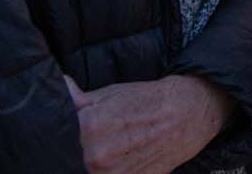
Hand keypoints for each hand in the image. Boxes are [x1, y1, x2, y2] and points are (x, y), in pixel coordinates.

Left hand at [65, 74, 233, 173]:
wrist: (189, 114)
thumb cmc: (149, 100)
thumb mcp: (111, 93)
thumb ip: (78, 99)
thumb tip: (61, 86)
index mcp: (90, 127)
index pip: (66, 134)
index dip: (78, 130)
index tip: (90, 127)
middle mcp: (98, 156)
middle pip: (80, 154)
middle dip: (89, 146)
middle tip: (111, 134)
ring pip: (94, 169)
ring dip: (103, 161)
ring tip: (122, 145)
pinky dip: (117, 169)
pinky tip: (130, 156)